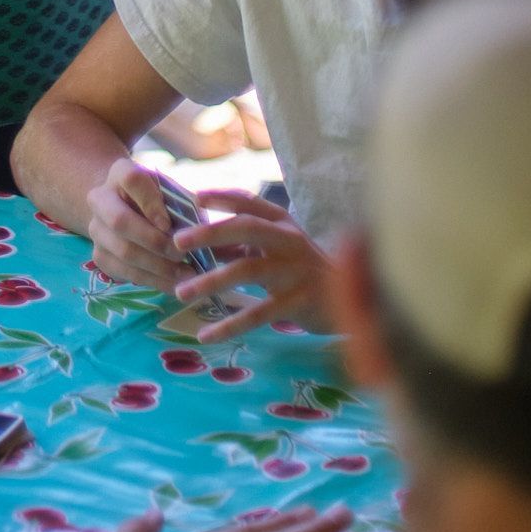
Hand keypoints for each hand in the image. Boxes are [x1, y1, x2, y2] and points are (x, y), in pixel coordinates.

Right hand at [86, 160, 187, 289]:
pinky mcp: (99, 256)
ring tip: (187, 276)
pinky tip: (175, 285)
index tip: (170, 223)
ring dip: (158, 267)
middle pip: (120, 221)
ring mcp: (95, 229)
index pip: (131, 180)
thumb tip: (199, 228)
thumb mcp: (170, 191)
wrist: (128, 210)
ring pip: (123, 251)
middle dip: (155, 242)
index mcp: (120, 172)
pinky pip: (124, 272)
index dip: (151, 203)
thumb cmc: (158, 199)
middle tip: (183, 254)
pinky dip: (153, 281)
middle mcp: (99, 198)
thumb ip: (182, 203)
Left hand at [173, 189, 332, 340]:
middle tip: (177, 242)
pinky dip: (231, 325)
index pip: (249, 202)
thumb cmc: (303, 271)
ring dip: (211, 281)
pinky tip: (207, 334)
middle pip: (247, 228)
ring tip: (182, 292)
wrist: (353, 301)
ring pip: (248, 270)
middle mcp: (290, 240)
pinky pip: (259, 314)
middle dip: (210, 232)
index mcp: (283, 223)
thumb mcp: (276, 250)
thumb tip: (198, 244)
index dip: (221, 197)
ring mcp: (296, 270)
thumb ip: (243, 245)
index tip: (194, 198)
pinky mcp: (299, 301)